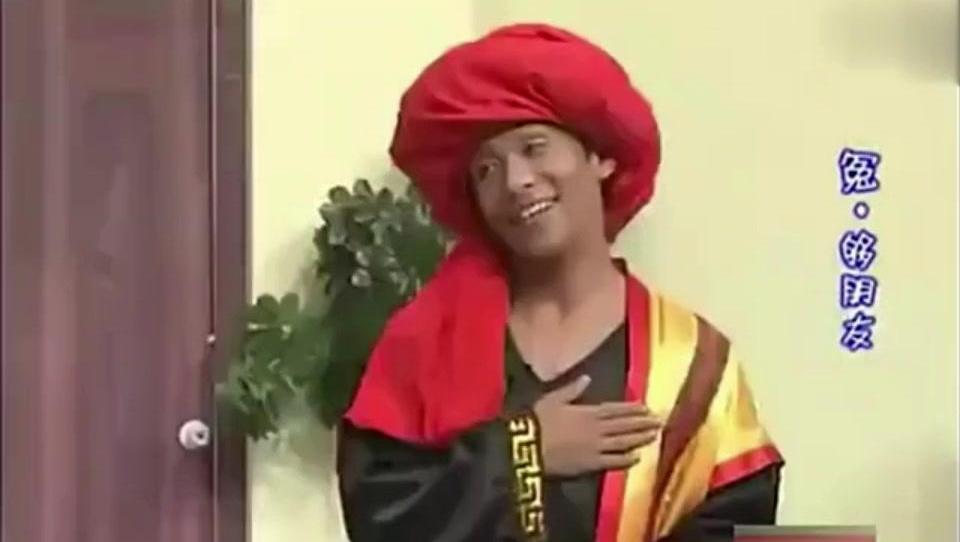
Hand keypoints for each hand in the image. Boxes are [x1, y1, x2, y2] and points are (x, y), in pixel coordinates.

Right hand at [533, 375, 661, 477]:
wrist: (529, 446)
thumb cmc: (537, 421)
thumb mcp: (552, 399)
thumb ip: (572, 389)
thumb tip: (587, 377)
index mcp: (587, 411)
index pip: (615, 410)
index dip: (632, 409)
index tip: (646, 408)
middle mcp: (597, 428)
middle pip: (624, 425)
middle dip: (643, 423)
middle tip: (659, 421)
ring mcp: (596, 447)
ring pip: (624, 442)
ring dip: (640, 438)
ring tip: (655, 435)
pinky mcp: (592, 465)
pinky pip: (613, 462)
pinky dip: (626, 459)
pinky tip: (637, 458)